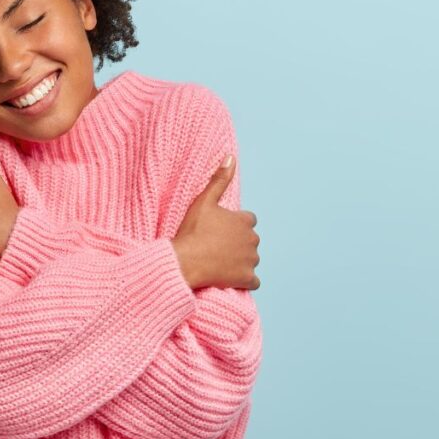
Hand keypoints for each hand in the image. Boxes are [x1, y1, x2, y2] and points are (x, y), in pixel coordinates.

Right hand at [171, 155, 260, 289]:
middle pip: (250, 241)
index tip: (220, 230)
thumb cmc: (192, 231)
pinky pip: (253, 281)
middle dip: (238, 243)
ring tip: (219, 262)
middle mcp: (252, 240)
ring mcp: (251, 261)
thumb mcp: (204, 201)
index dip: (234, 225)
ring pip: (251, 260)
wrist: (186, 261)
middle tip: (216, 247)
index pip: (248, 221)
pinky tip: (231, 278)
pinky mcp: (247, 278)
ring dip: (241, 261)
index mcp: (244, 221)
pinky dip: (245, 280)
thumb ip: (219, 180)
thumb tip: (231, 157)